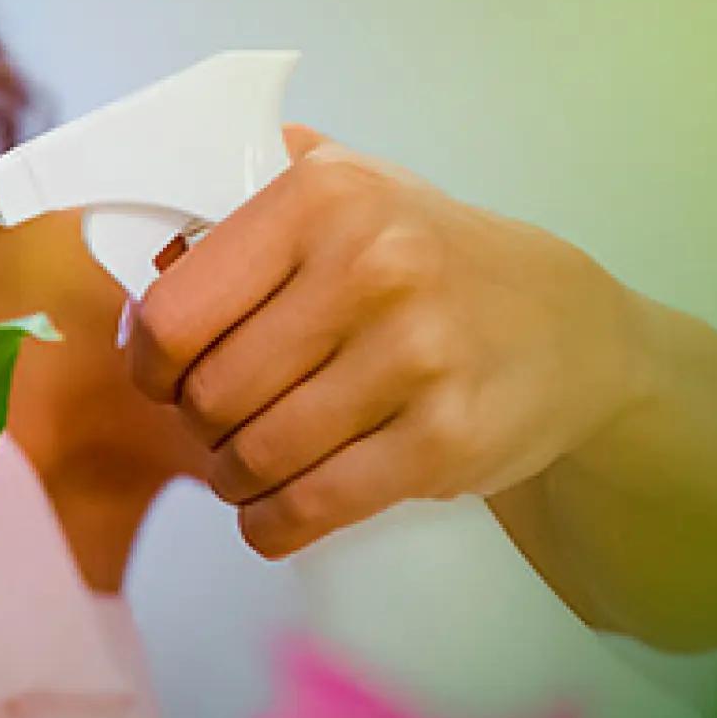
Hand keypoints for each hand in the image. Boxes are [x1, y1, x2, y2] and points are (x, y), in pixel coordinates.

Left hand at [126, 129, 644, 558]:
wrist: (568, 331)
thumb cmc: (427, 263)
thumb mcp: (348, 194)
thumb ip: (243, 199)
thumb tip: (148, 243)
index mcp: (323, 197)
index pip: (173, 315)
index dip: (149, 364)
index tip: (162, 376)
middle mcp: (372, 266)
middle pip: (209, 396)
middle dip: (198, 426)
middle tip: (220, 424)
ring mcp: (415, 355)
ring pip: (253, 457)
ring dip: (233, 478)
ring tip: (248, 464)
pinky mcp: (444, 437)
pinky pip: (311, 505)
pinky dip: (272, 523)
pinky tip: (273, 513)